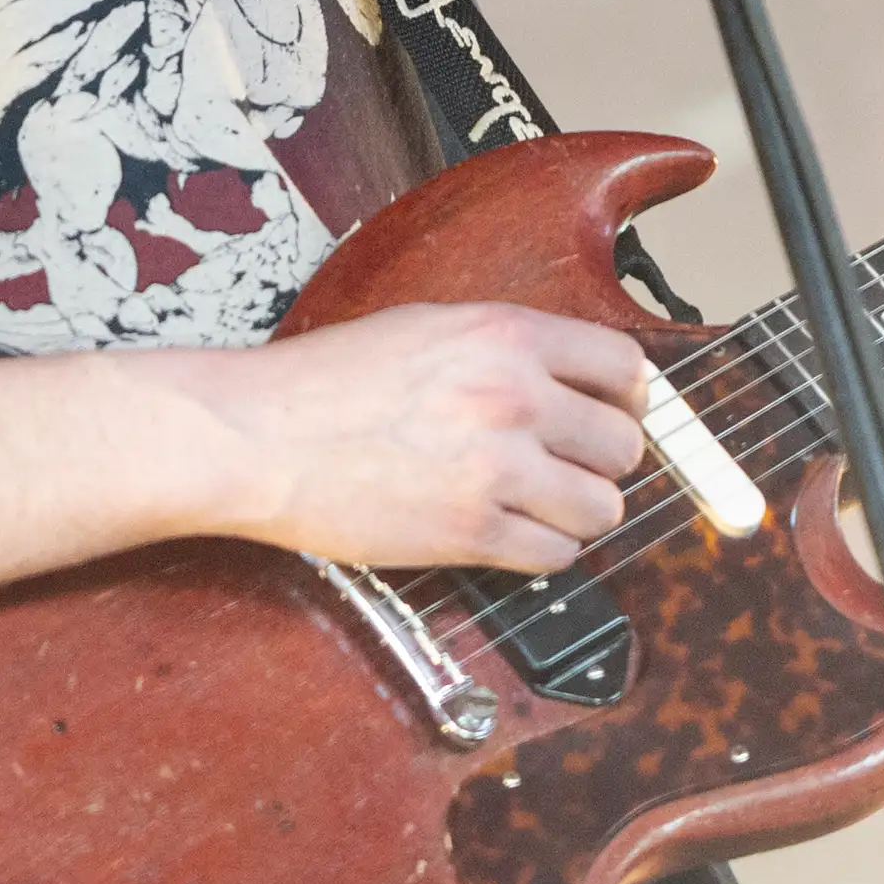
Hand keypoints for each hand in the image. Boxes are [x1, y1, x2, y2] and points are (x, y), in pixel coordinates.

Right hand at [187, 303, 650, 572]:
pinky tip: (513, 537)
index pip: (625, 369)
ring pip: (601, 508)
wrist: (257, 436)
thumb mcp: (428, 328)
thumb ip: (506, 348)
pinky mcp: (471, 533)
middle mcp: (514, 397)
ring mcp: (496, 469)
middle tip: (570, 469)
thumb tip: (569, 377)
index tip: (613, 415)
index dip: (626, 399)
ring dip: (578, 513)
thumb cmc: (326, 381)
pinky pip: (554, 556)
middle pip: (623, 446)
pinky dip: (544, 552)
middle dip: (602, 463)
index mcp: (508, 336)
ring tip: (542, 508)